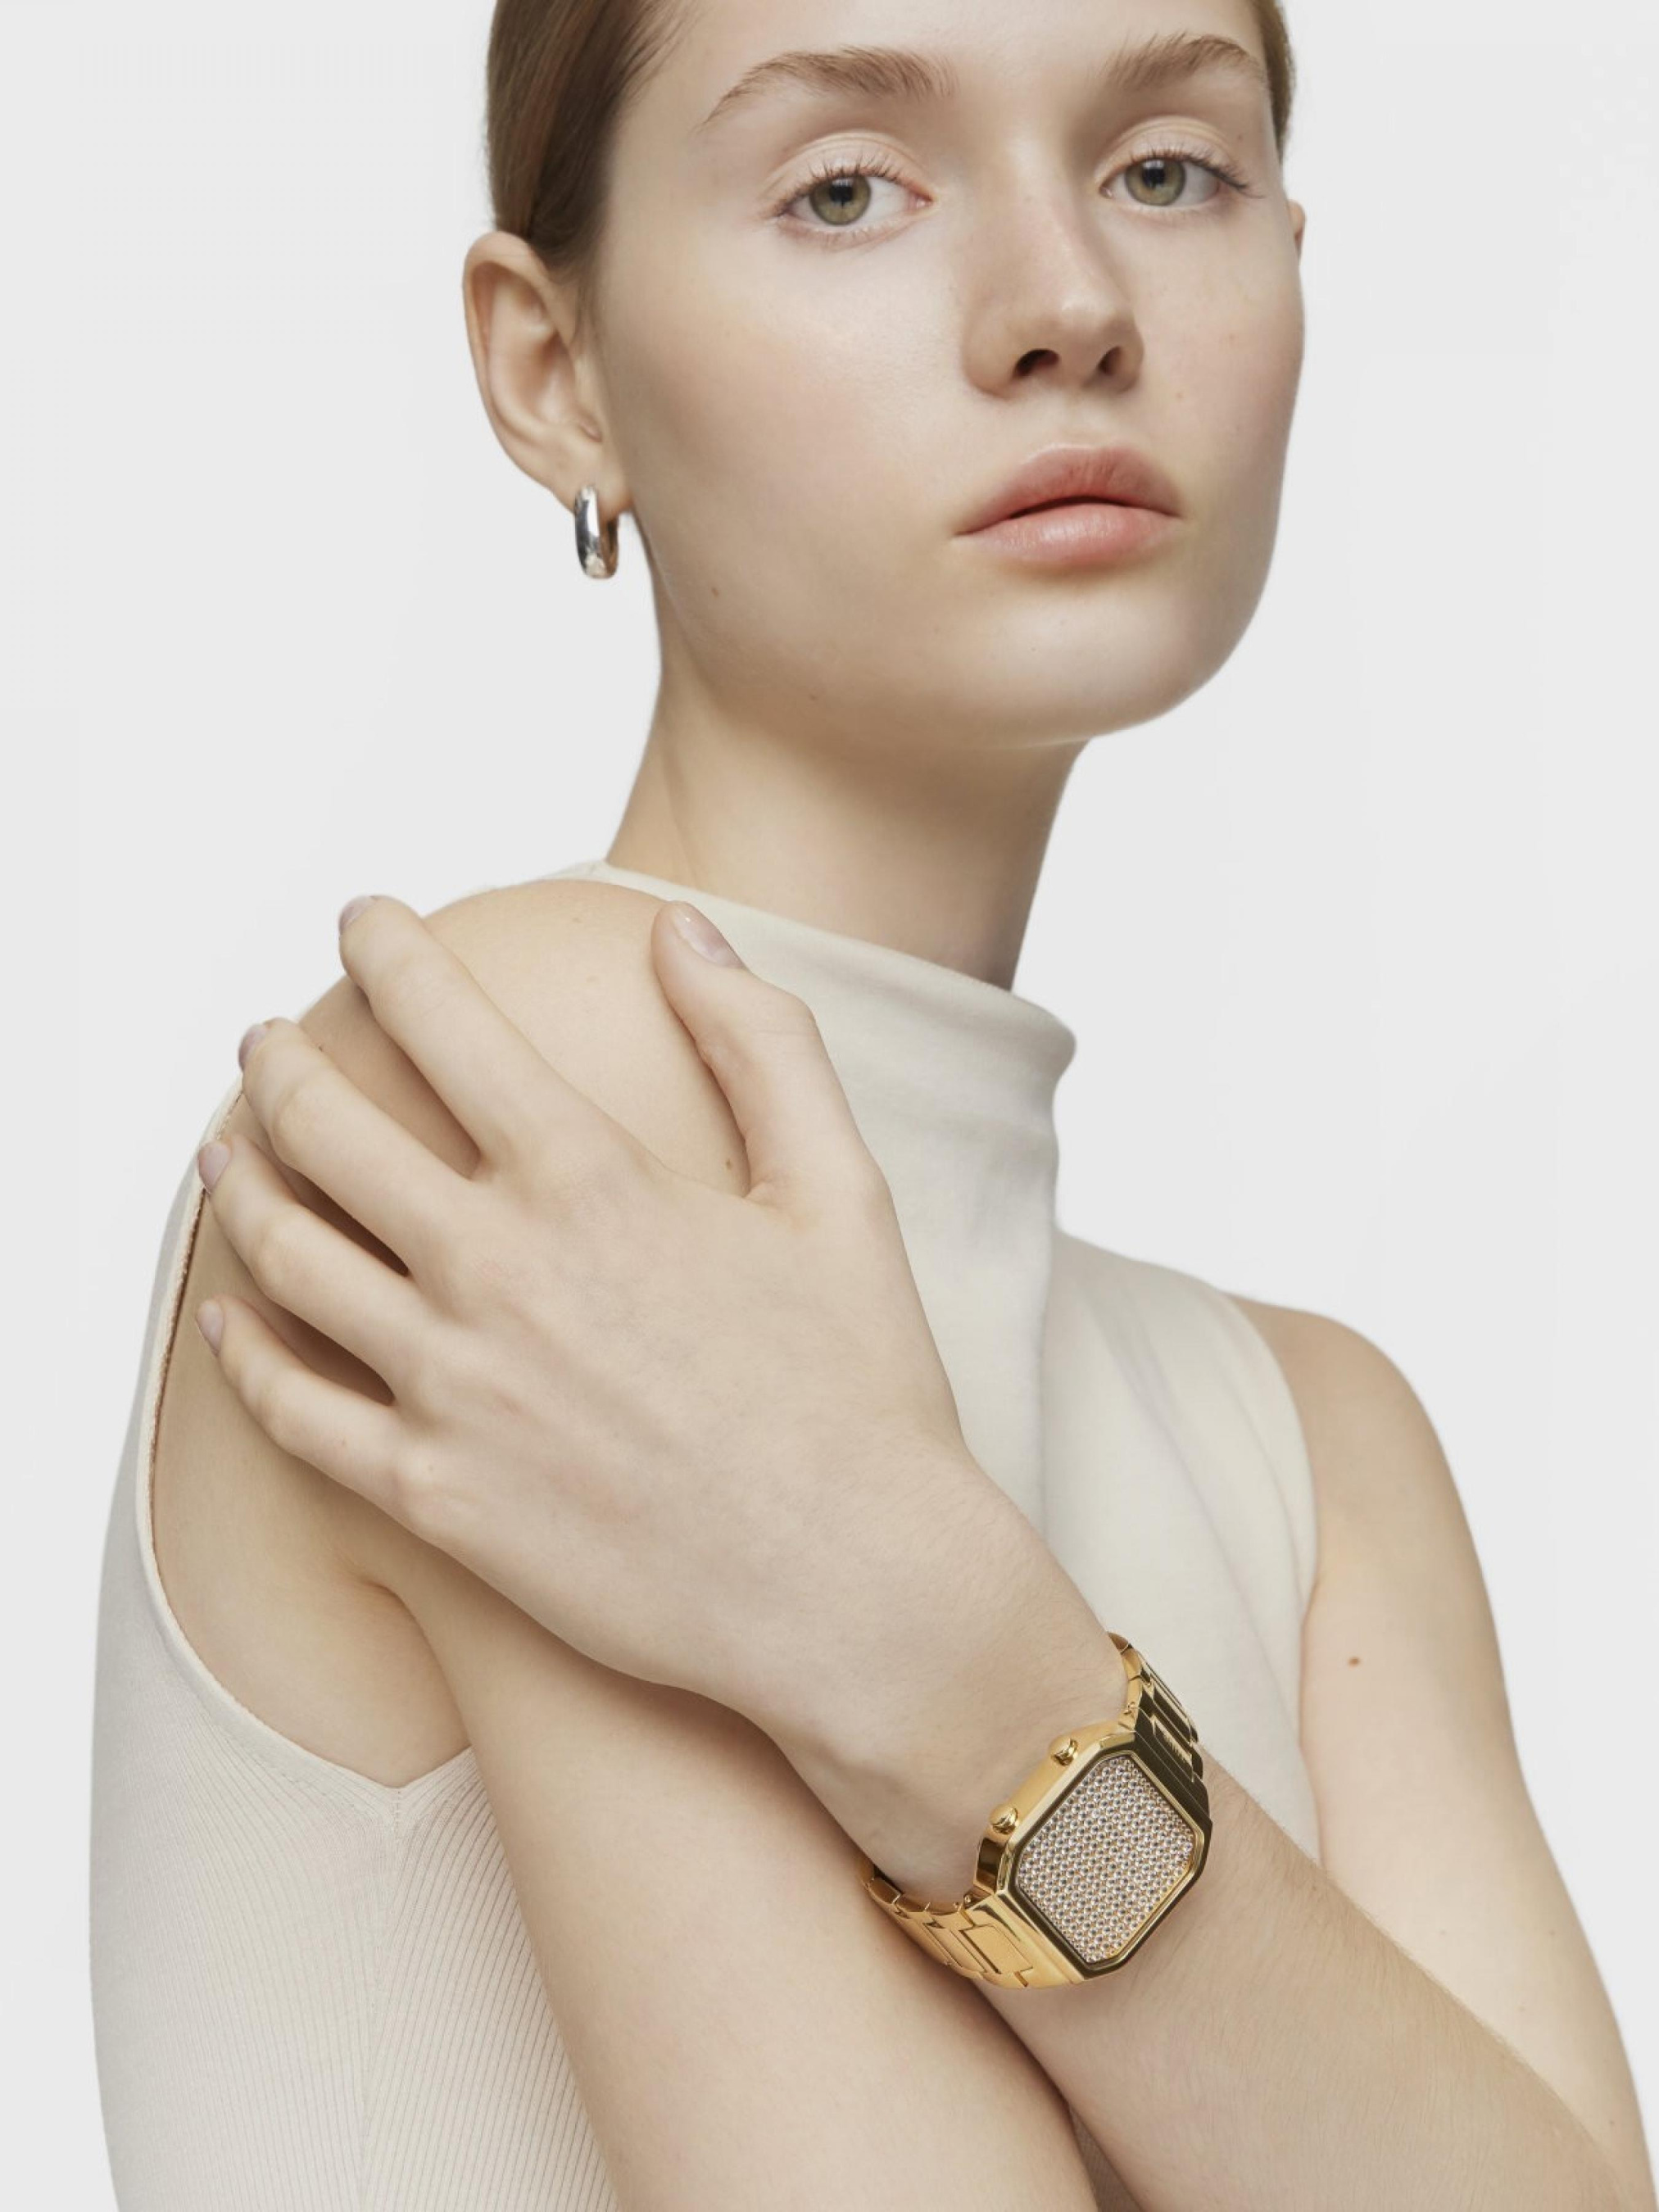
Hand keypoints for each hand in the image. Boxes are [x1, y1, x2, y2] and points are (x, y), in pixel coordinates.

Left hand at [195, 892, 1111, 1854]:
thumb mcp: (841, 1188)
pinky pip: (293, 1414)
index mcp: (590, 1179)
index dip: (386, 951)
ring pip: (286, 1258)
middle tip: (264, 1041)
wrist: (854, 1590)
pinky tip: (225, 1323)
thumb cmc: (860, 1387)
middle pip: (326, 1130)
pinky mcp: (434, 1498)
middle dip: (278, 1065)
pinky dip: (241, 1356)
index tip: (362, 918)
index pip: (443, 1022)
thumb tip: (680, 929)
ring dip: (237, 1184)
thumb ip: (761, 1042)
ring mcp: (452, 1388)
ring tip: (223, 1151)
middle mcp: (496, 1270)